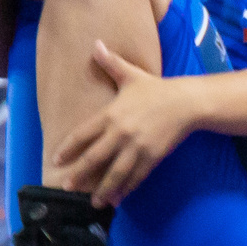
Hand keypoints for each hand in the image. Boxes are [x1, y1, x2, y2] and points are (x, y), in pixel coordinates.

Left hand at [52, 42, 189, 206]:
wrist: (189, 102)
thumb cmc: (157, 89)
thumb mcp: (133, 75)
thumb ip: (111, 63)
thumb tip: (96, 43)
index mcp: (112, 114)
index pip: (83, 134)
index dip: (69, 148)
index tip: (57, 160)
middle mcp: (121, 132)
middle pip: (94, 157)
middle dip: (79, 174)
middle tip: (66, 187)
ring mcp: (137, 147)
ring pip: (115, 173)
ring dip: (102, 189)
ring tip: (92, 202)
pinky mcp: (152, 157)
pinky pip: (135, 177)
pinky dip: (125, 189)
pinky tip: (117, 200)